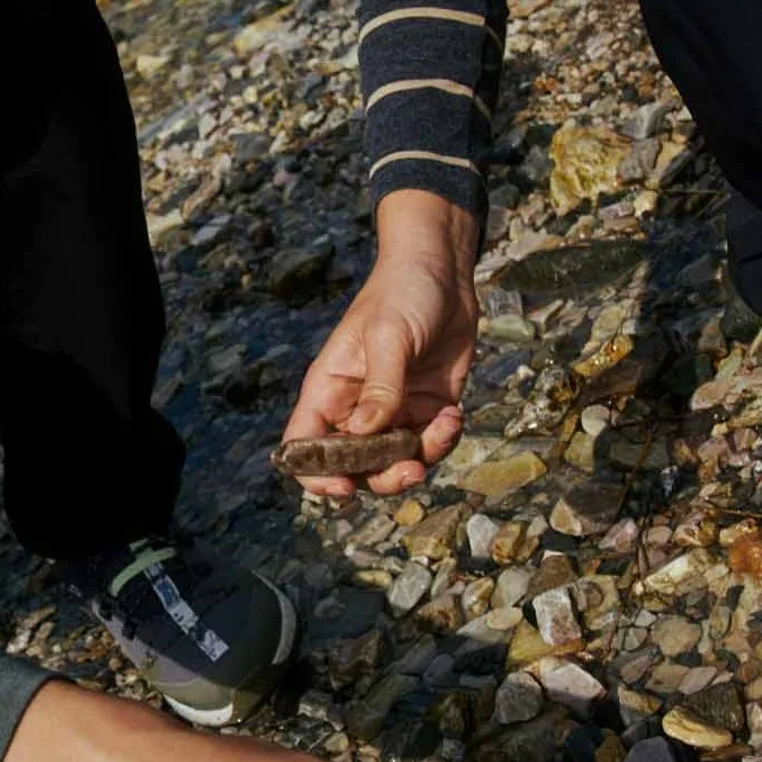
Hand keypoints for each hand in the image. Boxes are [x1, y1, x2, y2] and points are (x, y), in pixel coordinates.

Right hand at [282, 190, 480, 498]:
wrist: (443, 273)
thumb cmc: (403, 293)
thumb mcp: (389, 336)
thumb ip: (381, 387)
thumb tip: (367, 434)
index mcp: (329, 389)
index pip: (305, 444)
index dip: (316, 474)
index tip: (344, 487)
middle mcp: (356, 407)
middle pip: (353, 466)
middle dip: (382, 477)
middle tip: (411, 469)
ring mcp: (392, 411)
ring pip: (395, 462)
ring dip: (421, 459)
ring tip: (446, 425)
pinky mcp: (426, 409)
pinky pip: (429, 445)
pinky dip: (444, 440)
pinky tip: (455, 413)